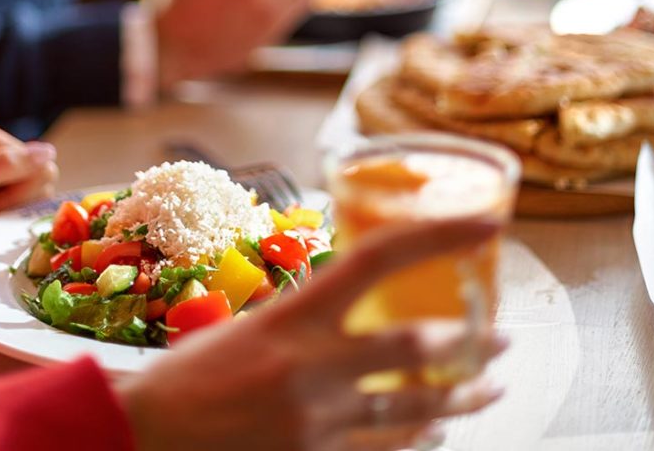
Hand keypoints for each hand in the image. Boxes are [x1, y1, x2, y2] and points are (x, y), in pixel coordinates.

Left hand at [0, 121, 57, 277]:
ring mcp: (1, 171)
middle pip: (42, 178)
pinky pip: (28, 206)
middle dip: (11, 202)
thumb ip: (3, 166)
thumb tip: (48, 151)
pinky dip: (8, 219)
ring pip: (37, 195)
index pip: (39, 164)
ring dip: (8, 213)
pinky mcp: (3, 191)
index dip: (15, 191)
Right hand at [118, 219, 507, 450]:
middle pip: (417, 348)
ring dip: (464, 398)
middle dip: (473, 342)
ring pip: (415, 411)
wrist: (149, 432)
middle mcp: (313, 364)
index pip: (378, 257)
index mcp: (294, 314)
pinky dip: (420, 439)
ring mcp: (317, 420)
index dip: (440, 234)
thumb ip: (308, 318)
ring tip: (494, 388)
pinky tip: (438, 432)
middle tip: (505, 336)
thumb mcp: (253, 326)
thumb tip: (353, 310)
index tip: (486, 223)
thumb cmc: (193, 372)